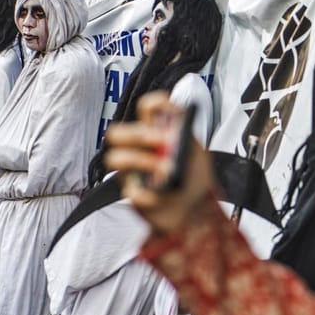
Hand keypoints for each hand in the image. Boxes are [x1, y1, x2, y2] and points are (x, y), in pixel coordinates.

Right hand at [103, 91, 215, 235]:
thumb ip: (188, 139)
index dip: (156, 104)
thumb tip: (177, 129)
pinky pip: (134, 192)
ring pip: (116, 158)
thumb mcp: (198, 154)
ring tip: (167, 169)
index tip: (173, 110)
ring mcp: (132, 172)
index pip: (147, 110)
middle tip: (163, 140)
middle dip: (139, 134)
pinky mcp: (134, 195)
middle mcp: (138, 150)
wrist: (197, 210)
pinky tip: (164, 194)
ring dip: (143, 160)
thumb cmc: (194, 179)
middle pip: (118, 132)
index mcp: (154, 135)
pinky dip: (150, 194)